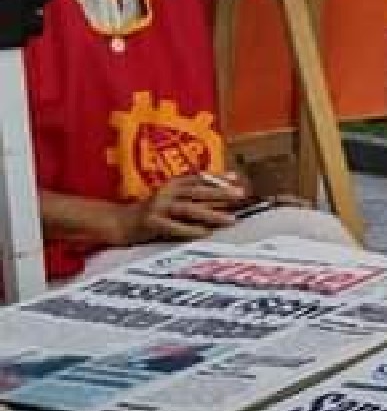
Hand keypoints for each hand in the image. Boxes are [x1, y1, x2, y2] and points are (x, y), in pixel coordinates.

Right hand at [126, 173, 247, 242]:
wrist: (122, 223)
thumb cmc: (155, 212)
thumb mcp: (173, 199)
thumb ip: (195, 196)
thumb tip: (226, 196)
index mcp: (173, 184)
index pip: (199, 177)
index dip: (217, 177)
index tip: (236, 178)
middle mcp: (167, 192)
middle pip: (197, 191)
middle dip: (220, 193)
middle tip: (240, 195)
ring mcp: (158, 207)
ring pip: (189, 208)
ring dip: (211, 213)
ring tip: (230, 219)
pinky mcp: (151, 222)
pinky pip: (174, 226)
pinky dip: (191, 229)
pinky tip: (206, 233)